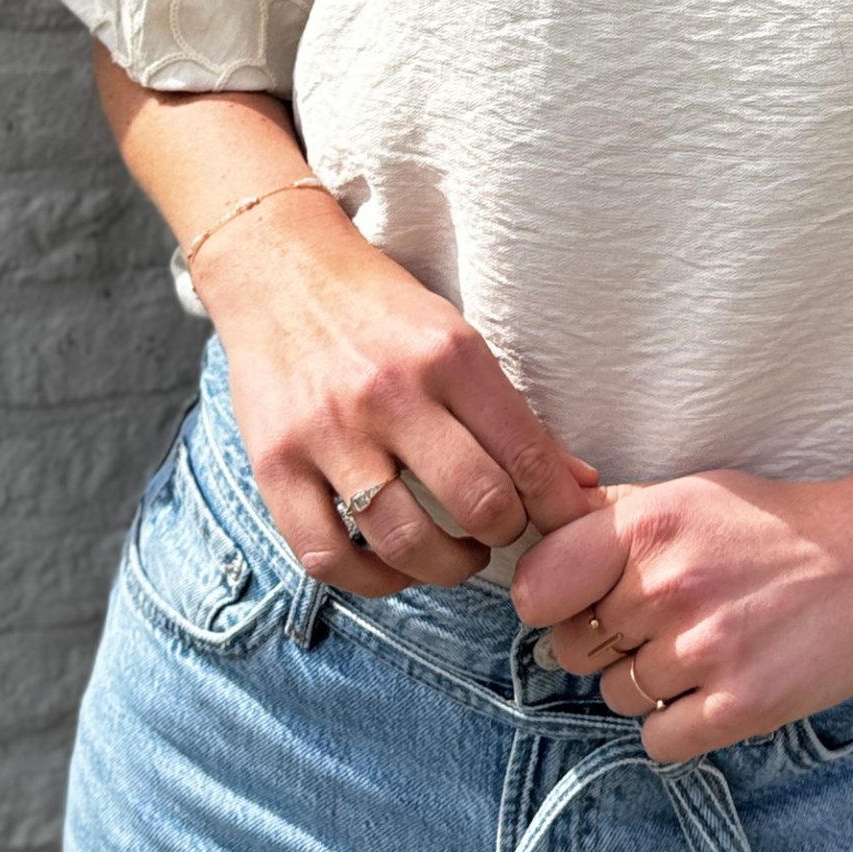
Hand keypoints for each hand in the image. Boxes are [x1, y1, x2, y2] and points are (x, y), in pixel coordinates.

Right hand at [192, 187, 604, 599]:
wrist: (281, 272)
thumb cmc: (381, 310)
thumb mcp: (456, 338)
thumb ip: (512, 415)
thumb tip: (578, 485)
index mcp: (448, 355)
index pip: (524, 451)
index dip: (556, 506)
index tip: (567, 530)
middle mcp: (390, 394)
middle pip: (476, 502)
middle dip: (505, 533)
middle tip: (502, 530)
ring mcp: (328, 433)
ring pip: (404, 542)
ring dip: (444, 567)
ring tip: (456, 555)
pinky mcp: (274, 465)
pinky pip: (326, 556)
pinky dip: (369, 580)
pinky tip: (393, 566)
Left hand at [510, 446, 852, 763]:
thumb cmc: (778, 523)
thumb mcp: (694, 493)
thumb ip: (616, 514)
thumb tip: (547, 519)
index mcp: (649, 525)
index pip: (539, 585)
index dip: (550, 599)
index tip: (572, 601)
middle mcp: (668, 586)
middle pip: (575, 646)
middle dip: (607, 639)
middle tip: (663, 619)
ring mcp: (704, 650)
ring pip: (617, 695)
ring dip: (649, 682)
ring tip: (705, 644)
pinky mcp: (739, 707)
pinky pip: (658, 740)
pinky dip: (678, 723)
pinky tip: (716, 685)